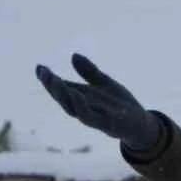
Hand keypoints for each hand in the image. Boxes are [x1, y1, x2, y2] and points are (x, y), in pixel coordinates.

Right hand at [34, 53, 163, 154]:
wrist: (140, 125)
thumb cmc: (120, 105)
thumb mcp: (105, 83)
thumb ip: (90, 72)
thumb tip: (74, 56)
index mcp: (82, 100)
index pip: (61, 90)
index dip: (49, 80)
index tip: (39, 67)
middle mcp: (85, 110)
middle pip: (64, 101)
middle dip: (53, 87)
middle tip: (45, 73)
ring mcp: (97, 119)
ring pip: (77, 111)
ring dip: (66, 97)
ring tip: (58, 82)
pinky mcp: (111, 125)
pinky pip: (96, 119)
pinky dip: (85, 108)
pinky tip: (79, 95)